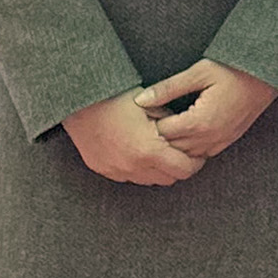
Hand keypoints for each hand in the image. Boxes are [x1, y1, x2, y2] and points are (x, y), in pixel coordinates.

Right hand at [64, 87, 203, 187]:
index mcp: (149, 150)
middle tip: (181, 152)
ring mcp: (116, 170)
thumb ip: (172, 123)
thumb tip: (186, 132)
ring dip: (158, 170)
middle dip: (178, 167)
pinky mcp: (103, 168)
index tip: (198, 154)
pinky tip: (137, 151)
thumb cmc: (116, 98)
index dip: (196, 162)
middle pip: (169, 179)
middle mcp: (132, 166)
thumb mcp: (152, 106)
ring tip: (159, 151)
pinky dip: (138, 168)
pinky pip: (128, 176)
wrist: (79, 101)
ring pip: (148, 180)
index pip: (184, 169)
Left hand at [140, 60, 277, 165]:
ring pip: (186, 155)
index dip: (149, 124)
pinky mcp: (227, 141)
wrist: (266, 75)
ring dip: (174, 144)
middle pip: (172, 148)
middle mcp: (209, 138)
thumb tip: (141, 99)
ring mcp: (220, 142)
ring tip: (165, 126)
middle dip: (159, 136)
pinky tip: (185, 133)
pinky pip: (202, 154)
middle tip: (149, 121)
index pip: (162, 133)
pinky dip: (190, 147)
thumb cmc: (233, 69)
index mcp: (199, 122)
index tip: (144, 112)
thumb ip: (168, 88)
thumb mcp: (198, 72)